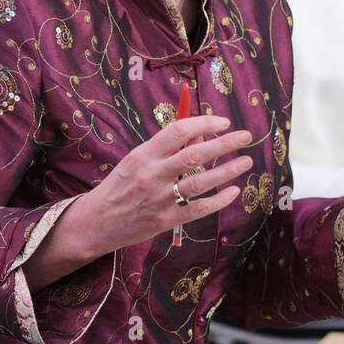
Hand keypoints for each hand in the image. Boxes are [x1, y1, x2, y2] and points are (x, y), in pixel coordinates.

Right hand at [75, 114, 253, 255]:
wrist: (98, 221)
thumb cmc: (121, 185)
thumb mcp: (137, 159)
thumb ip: (166, 148)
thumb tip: (200, 135)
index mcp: (144, 154)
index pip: (178, 131)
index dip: (204, 124)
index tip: (223, 122)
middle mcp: (153, 174)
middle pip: (194, 154)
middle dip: (224, 143)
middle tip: (246, 136)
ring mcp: (161, 198)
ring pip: (201, 182)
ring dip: (227, 171)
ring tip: (245, 161)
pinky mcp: (167, 220)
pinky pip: (199, 209)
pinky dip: (219, 200)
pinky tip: (234, 191)